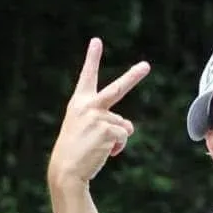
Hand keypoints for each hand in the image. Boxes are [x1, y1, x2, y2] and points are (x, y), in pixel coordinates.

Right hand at [48, 37, 150, 189]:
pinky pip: (124, 137)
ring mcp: (98, 117)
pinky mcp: (108, 130)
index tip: (96, 41)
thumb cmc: (75, 151)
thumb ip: (104, 120)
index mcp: (78, 103)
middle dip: (134, 76)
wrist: (66, 171)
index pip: (87, 77)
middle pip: (118, 88)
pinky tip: (103, 153)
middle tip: (147, 65)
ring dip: (117, 139)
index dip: (92, 58)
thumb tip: (128, 127)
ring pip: (124, 126)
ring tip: (98, 148)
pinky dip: (118, 148)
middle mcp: (88, 106)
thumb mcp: (84, 129)